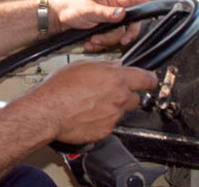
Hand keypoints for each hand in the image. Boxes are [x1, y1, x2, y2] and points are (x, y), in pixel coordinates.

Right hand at [24, 61, 157, 144]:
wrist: (48, 112)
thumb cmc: (60, 88)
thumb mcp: (81, 66)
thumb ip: (103, 66)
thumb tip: (115, 66)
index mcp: (116, 79)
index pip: (146, 79)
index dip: (149, 79)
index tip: (149, 80)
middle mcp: (119, 98)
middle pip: (135, 97)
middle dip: (126, 94)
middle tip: (110, 92)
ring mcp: (114, 116)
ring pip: (121, 111)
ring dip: (112, 107)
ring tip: (91, 103)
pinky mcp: (106, 131)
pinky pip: (109, 124)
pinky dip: (102, 120)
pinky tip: (87, 114)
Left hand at [49, 0, 147, 51]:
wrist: (57, 20)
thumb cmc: (70, 8)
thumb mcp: (89, 9)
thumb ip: (106, 12)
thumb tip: (122, 13)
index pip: (135, 2)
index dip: (143, 10)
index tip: (146, 20)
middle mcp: (113, 11)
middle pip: (129, 26)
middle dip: (121, 35)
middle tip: (120, 41)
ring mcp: (108, 23)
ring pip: (117, 37)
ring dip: (105, 41)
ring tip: (92, 39)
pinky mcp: (102, 33)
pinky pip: (107, 43)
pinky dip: (98, 45)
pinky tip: (89, 43)